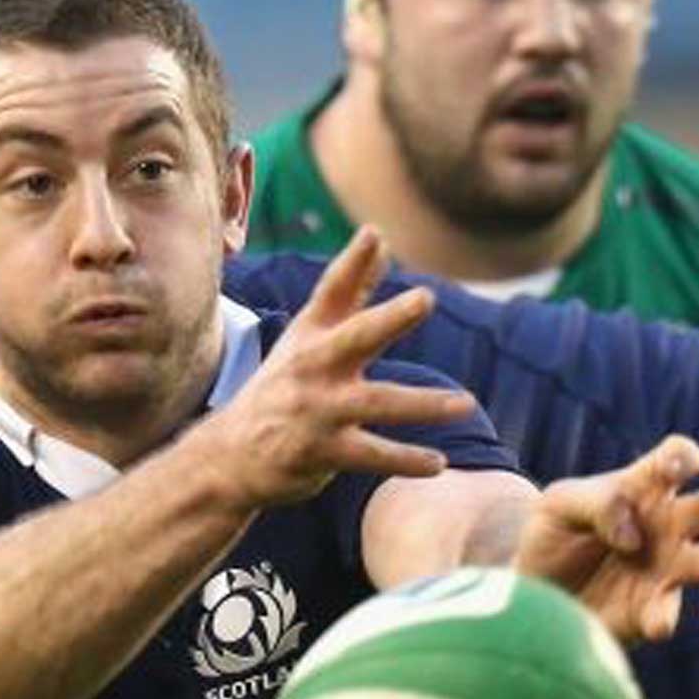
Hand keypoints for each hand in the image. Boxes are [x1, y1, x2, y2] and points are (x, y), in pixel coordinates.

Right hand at [197, 227, 473, 508]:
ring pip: (377, 402)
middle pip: (355, 337)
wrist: (231, 456)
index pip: (332, 291)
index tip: (374, 234)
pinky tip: (439, 463)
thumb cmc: (284, 386)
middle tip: (426, 298)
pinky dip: (406, 460)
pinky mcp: (321, 451)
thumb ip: (350, 290)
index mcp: (311, 333)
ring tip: (466, 404)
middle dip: (390, 318)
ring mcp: (316, 409)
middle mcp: (312, 366)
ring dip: (423, 404)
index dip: (353, 262)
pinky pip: (372, 455)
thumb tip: (380, 237)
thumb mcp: (310, 335)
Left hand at [512, 435, 698, 643]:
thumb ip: (596, 505)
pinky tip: (658, 625)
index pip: (676, 459)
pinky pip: (665, 615)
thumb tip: (633, 536)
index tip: (676, 470)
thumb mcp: (560, 505)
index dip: (681, 459)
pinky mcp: (650, 613)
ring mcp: (665, 571)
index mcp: (645, 487)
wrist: (532, 591)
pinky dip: (663, 619)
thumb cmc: (551, 537)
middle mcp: (668, 527)